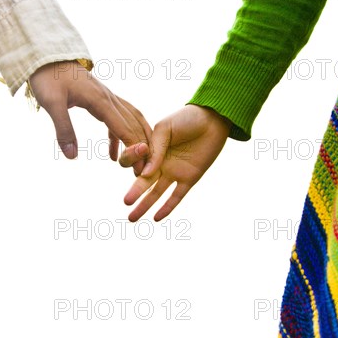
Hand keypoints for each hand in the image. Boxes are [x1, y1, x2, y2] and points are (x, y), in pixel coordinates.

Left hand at [29, 61, 150, 172]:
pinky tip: (114, 155)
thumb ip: (63, 129)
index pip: (124, 128)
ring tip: (139, 161)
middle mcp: (109, 99)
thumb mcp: (52, 104)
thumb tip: (72, 156)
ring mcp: (107, 98)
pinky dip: (120, 137)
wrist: (47, 57)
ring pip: (131, 120)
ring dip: (137, 140)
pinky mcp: (101, 100)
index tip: (139, 166)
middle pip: (133, 125)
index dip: (133, 147)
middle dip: (141, 147)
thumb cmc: (48, 78)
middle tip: (144, 170)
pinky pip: (118, 119)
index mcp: (100, 101)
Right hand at [120, 104, 230, 221]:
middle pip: (143, 183)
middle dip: (134, 194)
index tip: (134, 163)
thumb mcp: (165, 129)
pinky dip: (167, 207)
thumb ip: (155, 149)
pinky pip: (176, 196)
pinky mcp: (189, 178)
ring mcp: (174, 172)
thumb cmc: (187, 119)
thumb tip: (146, 173)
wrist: (212, 120)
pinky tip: (156, 218)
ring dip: (145, 205)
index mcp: (151, 150)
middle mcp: (160, 163)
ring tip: (132, 218)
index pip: (135, 164)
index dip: (132, 166)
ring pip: (156, 193)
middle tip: (125, 203)